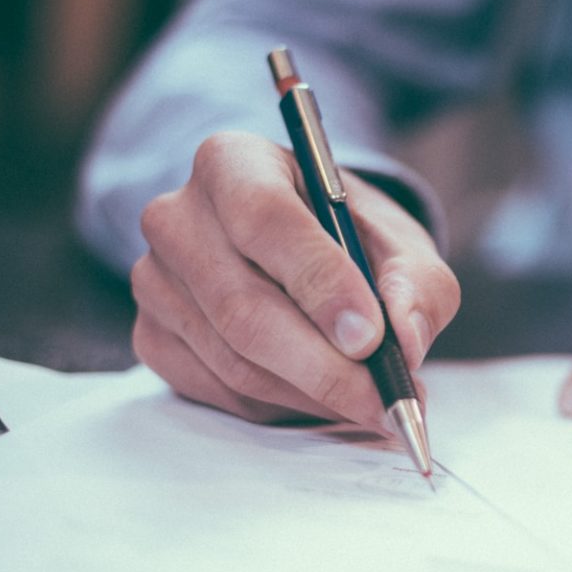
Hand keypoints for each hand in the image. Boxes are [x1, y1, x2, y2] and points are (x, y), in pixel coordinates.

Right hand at [131, 131, 459, 427]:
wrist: (305, 254)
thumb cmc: (352, 241)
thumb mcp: (402, 246)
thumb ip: (417, 285)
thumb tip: (406, 341)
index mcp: (234, 163)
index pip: (265, 219)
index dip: (320, 284)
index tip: (371, 338)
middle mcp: (177, 217)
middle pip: (243, 308)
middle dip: (325, 367)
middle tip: (385, 400)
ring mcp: (155, 282)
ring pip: (235, 361)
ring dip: (313, 395)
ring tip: (371, 403)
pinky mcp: (153, 337)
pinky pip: (220, 392)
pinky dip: (283, 408)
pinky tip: (323, 398)